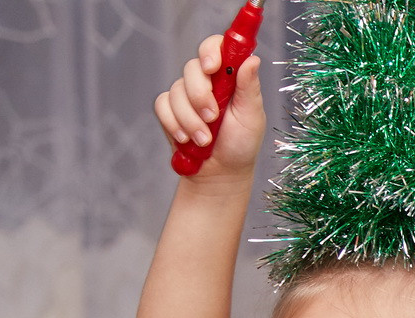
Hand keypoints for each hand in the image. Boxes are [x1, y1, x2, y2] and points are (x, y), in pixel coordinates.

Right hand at [153, 34, 265, 179]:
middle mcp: (206, 81)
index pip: (216, 47)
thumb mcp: (252, 116)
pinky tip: (186, 140)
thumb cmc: (241, 144)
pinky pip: (162, 106)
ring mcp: (185, 94)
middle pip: (191, 68)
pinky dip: (174, 124)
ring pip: (176, 91)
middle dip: (200, 96)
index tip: (211, 67)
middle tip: (213, 118)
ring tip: (205, 140)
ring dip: (190, 119)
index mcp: (229, 77)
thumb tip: (253, 58)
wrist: (220, 173)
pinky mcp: (169, 109)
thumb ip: (249, 87)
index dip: (210, 51)